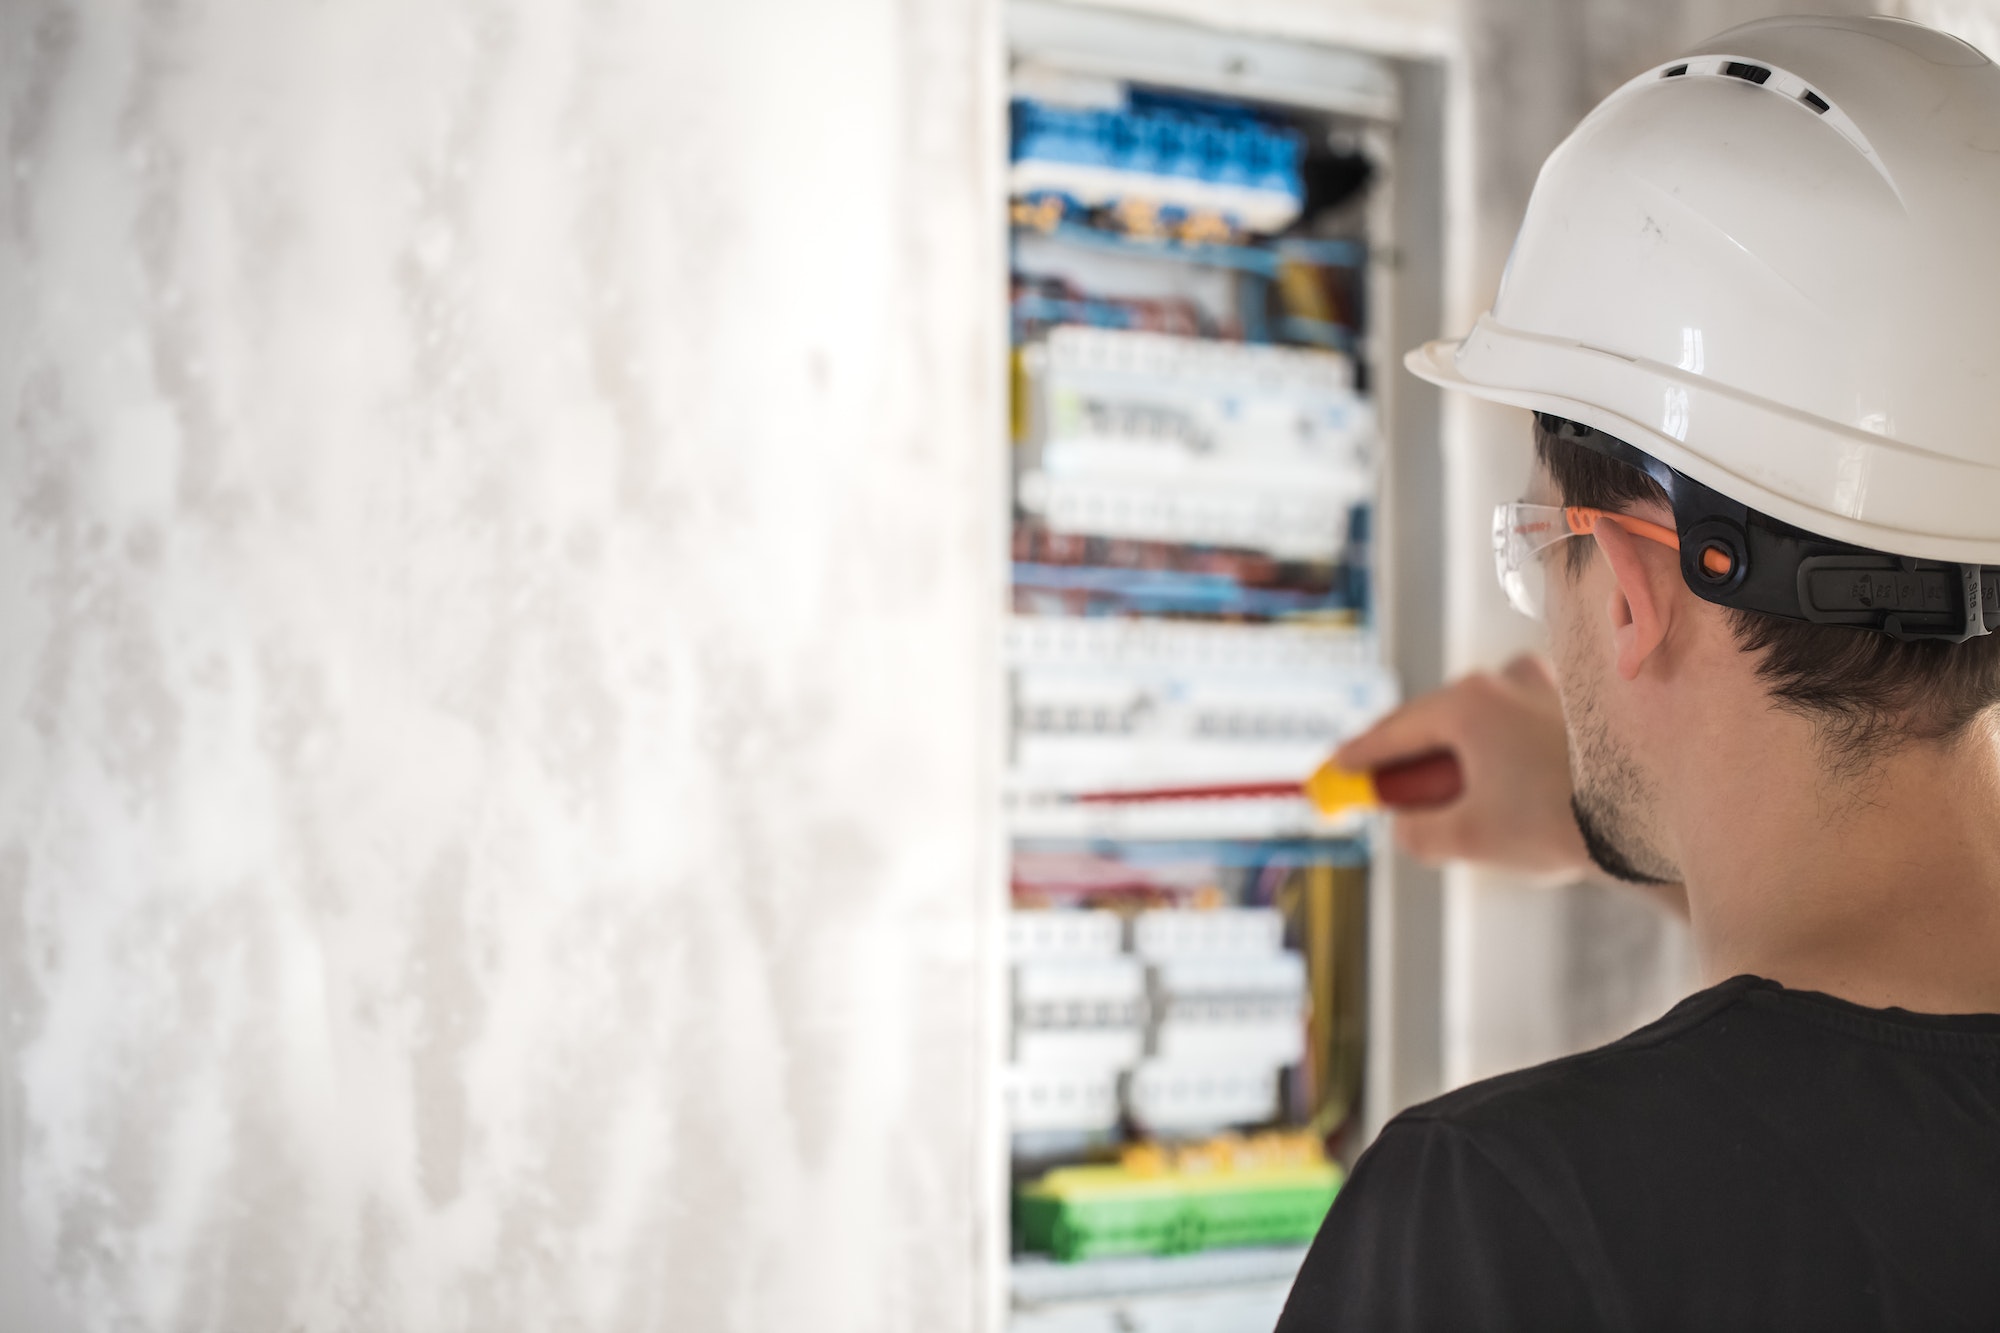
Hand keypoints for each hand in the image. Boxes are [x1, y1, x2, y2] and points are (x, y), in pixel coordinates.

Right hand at [1337, 654, 1592, 876]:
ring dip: (1472, 753)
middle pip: (1438, 719)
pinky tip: (1527, 786)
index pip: (1392, 729)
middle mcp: (1503, 680)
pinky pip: (1526, 720)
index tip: (1335, 773)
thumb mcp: (1468, 839)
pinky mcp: (1581, 703)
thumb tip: (1403, 825)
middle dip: (1420, 759)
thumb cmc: (1556, 824)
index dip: (1358, 756)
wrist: (1650, 820)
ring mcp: (1547, 685)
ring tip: (1481, 799)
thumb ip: (1417, 832)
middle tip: (1403, 797)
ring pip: (1486, 718)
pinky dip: (1513, 748)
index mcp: (1466, 704)